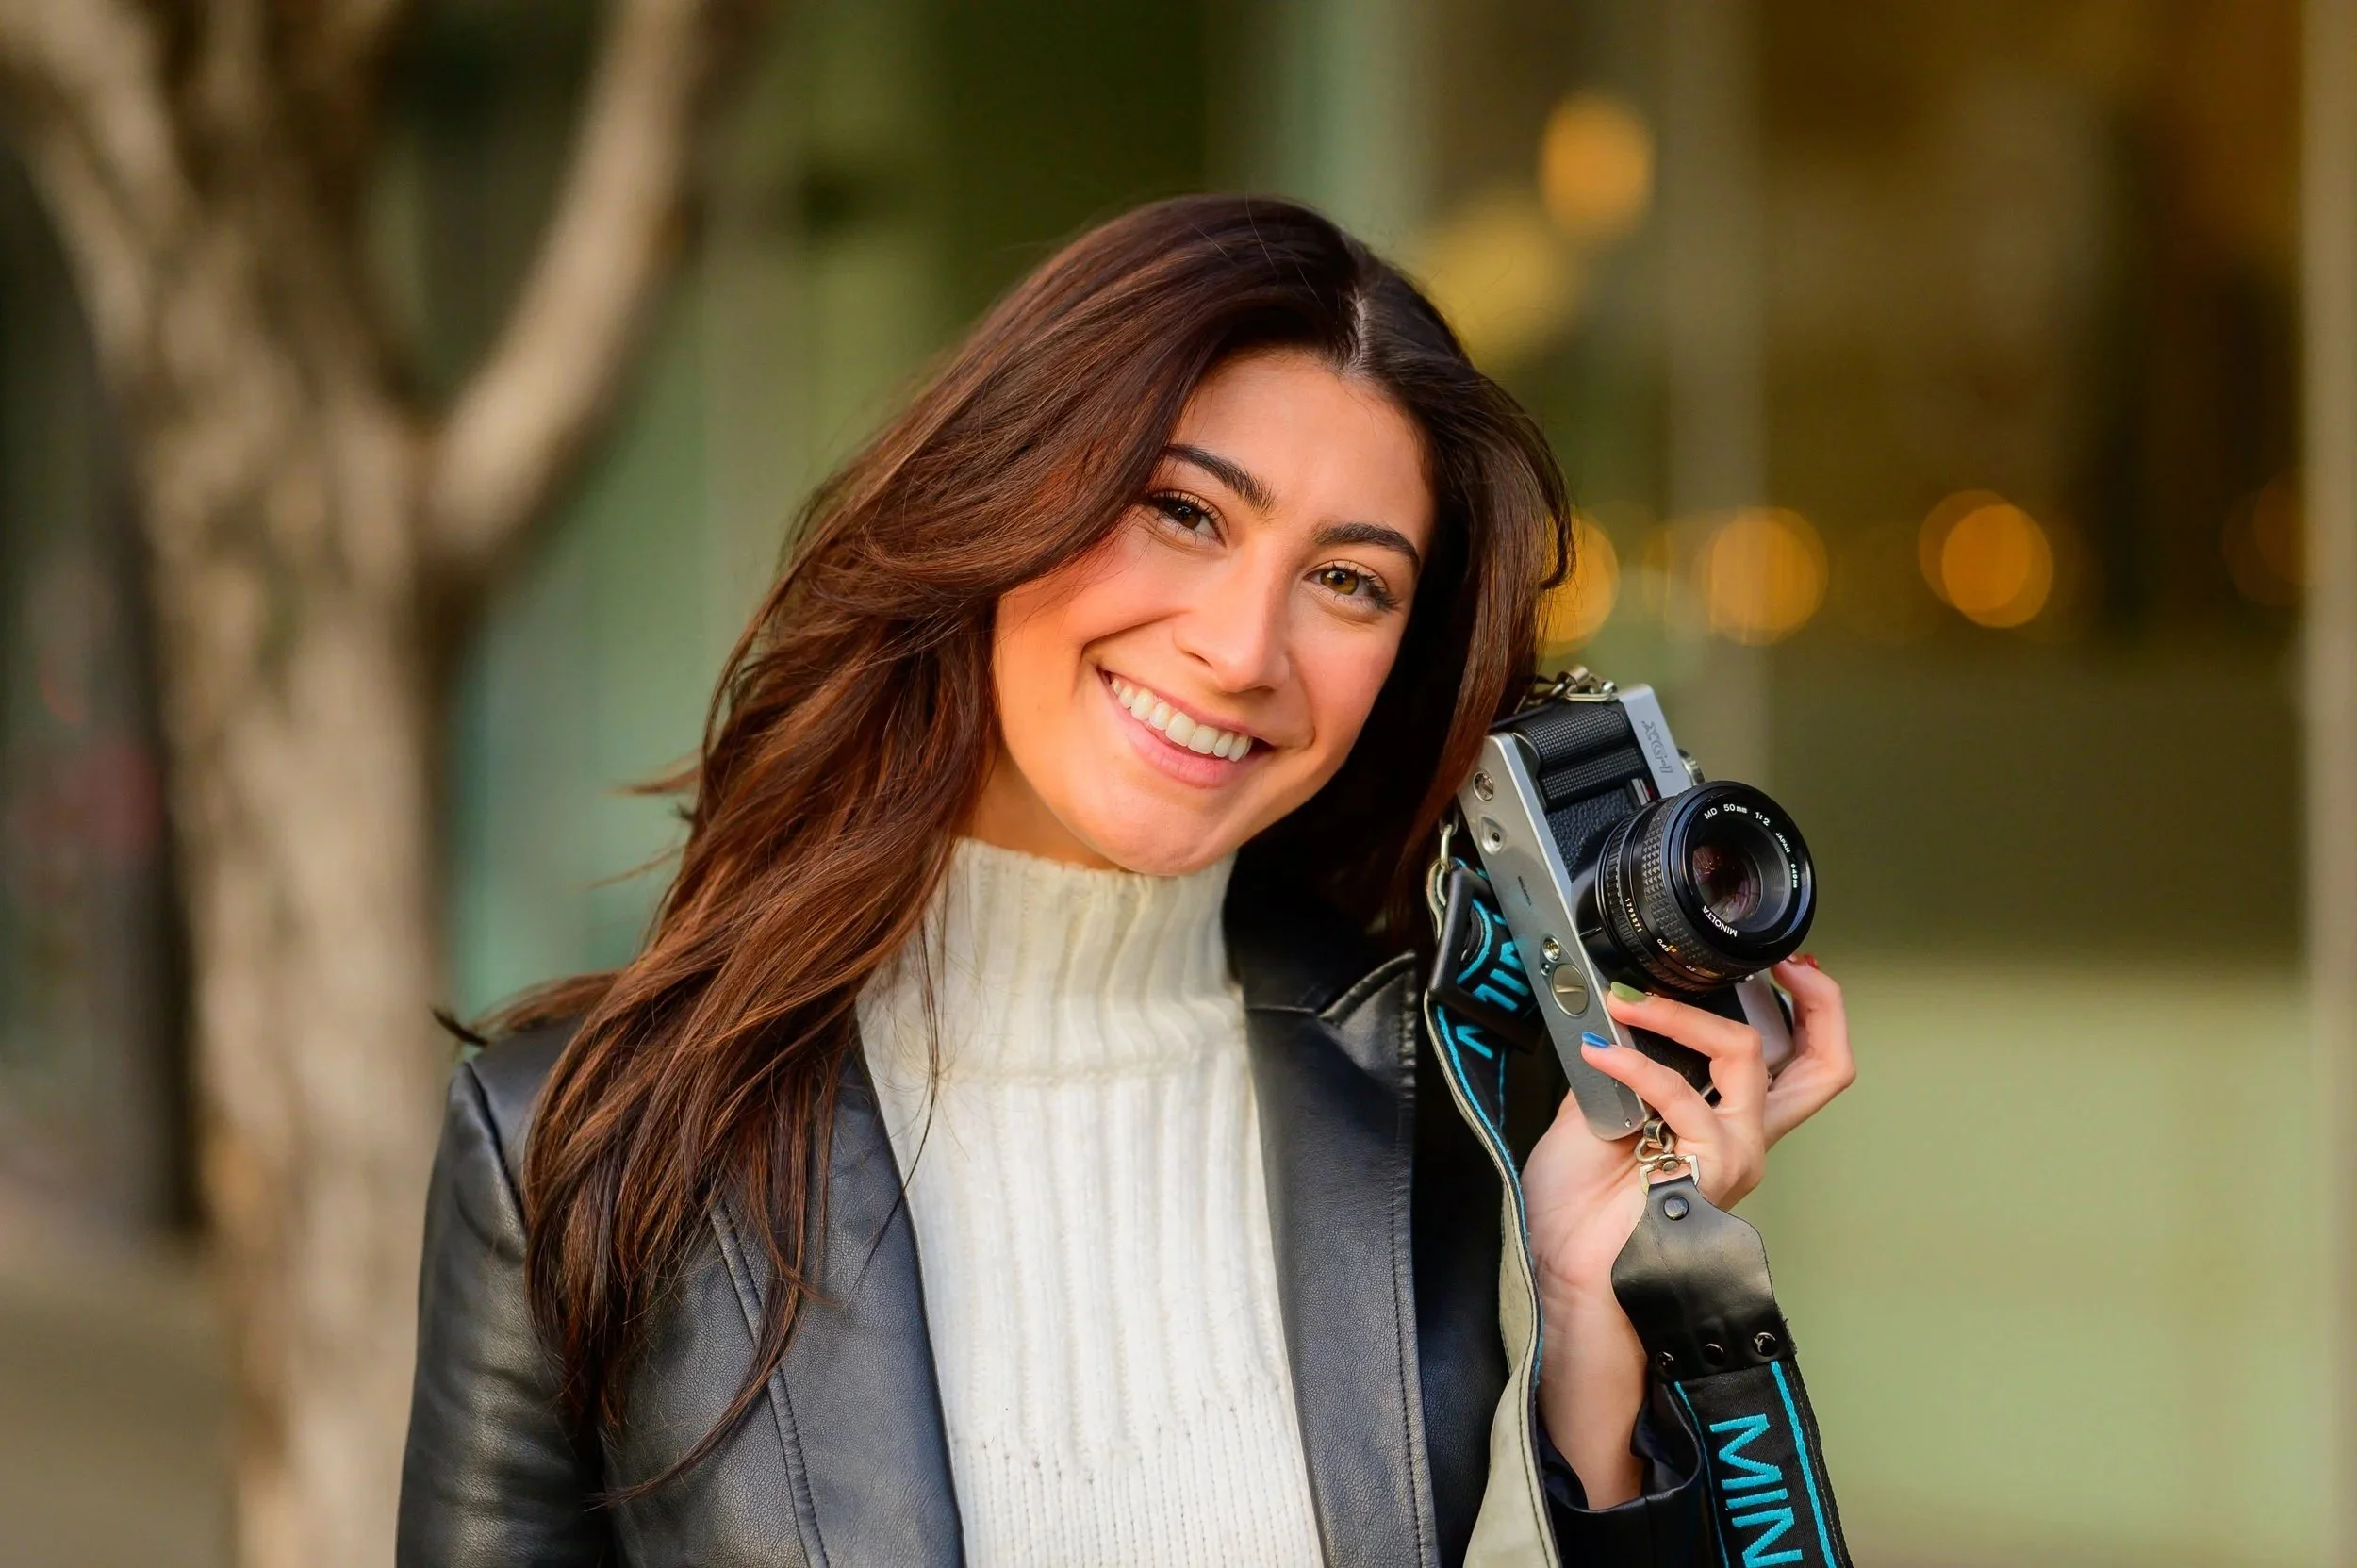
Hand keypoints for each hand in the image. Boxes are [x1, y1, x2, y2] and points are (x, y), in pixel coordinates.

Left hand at [1518, 957, 1855, 1504]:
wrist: (1566, 1267)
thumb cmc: (1581, 1210)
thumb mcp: (1595, 1112)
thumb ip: (1618, 1066)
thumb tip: (1608, 1015)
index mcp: (1723, 1123)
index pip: (1791, 1059)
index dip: (1800, 1006)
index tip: (1772, 962)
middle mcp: (1744, 1138)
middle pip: (1824, 1064)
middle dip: (1818, 1001)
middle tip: (1784, 963)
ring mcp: (1734, 1153)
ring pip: (1745, 1055)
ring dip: (1682, 1014)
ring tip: (1628, 1003)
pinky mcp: (1708, 1167)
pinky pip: (1682, 1095)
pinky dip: (1637, 1065)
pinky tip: (1601, 1054)